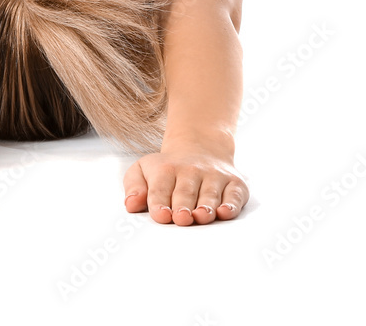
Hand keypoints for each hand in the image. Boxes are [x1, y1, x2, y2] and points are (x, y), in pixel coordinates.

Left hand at [122, 146, 247, 225]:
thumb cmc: (168, 169)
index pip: (160, 188)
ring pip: (210, 194)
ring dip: (206, 205)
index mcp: (165, 169)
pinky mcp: (234, 183)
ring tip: (202, 216)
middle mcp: (191, 171)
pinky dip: (232, 203)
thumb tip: (131, 204)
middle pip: (185, 192)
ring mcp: (214, 176)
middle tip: (181, 218)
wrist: (200, 147)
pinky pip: (235, 194)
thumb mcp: (144, 170)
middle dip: (183, 205)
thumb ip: (134, 186)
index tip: (160, 215)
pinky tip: (225, 212)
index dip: (159, 202)